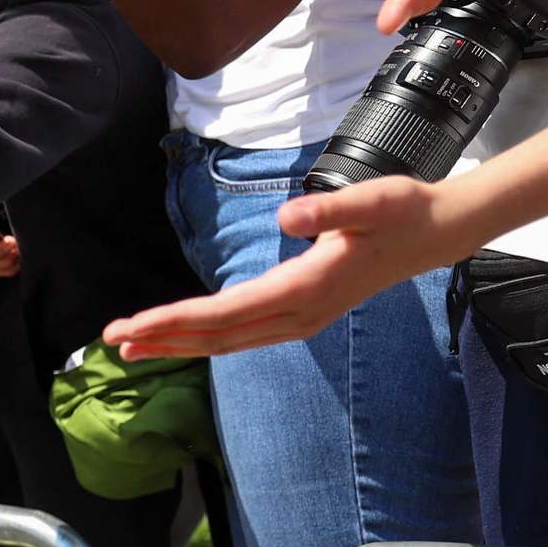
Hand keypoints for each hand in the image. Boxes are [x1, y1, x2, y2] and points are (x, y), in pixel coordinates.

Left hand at [104, 175, 473, 358]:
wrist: (435, 233)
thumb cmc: (401, 211)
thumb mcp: (371, 200)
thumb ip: (329, 209)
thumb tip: (289, 217)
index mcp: (306, 289)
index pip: (225, 313)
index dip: (174, 322)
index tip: (131, 327)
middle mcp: (300, 314)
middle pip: (218, 335)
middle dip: (163, 339)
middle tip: (112, 341)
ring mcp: (303, 319)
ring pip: (229, 340)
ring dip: (180, 342)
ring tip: (133, 345)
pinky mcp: (304, 314)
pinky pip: (245, 333)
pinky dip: (207, 336)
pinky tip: (184, 337)